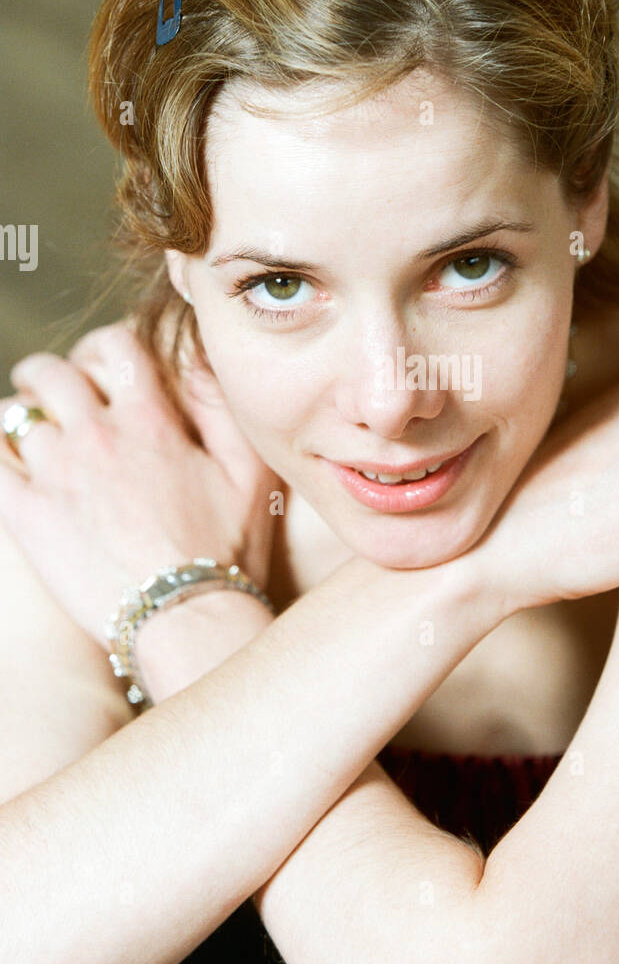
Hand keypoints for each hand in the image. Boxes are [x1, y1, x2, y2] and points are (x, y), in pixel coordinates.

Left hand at [0, 321, 279, 648]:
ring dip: (18, 417)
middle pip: (51, 374)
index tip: (96, 366)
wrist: (186, 616)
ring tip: (21, 432)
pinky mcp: (26, 514)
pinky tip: (0, 457)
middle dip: (44, 374)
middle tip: (43, 389)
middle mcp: (98, 436)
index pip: (114, 349)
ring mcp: (57, 473)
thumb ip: (222, 409)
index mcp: (150, 421)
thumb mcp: (249, 473)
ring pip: (14, 416)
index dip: (101, 348)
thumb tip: (202, 362)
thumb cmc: (226, 552)